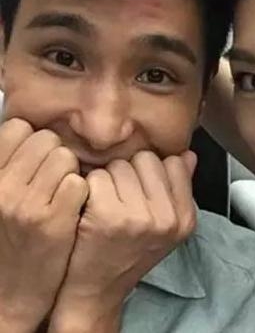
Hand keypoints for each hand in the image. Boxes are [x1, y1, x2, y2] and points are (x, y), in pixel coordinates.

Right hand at [0, 119, 87, 331]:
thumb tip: (32, 130)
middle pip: (47, 139)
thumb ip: (9, 164)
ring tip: (62, 193)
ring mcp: (26, 204)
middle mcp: (0, 187)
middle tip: (52, 180)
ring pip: (66, 157)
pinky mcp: (53, 220)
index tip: (36, 160)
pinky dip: (81, 192)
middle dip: (55, 154)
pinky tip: (72, 207)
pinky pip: (79, 182)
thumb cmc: (7, 236)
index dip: (33, 141)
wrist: (11, 292)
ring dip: (70, 172)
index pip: (18, 127)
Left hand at [49, 150, 196, 329]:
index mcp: (185, 219)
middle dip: (130, 171)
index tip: (143, 189)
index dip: (153, 171)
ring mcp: (138, 218)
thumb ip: (179, 187)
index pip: (174, 162)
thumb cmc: (128, 253)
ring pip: (120, 165)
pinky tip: (90, 207)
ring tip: (106, 203)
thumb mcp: (165, 225)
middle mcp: (167, 219)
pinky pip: (98, 177)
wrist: (96, 291)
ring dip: (108, 178)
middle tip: (122, 197)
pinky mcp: (107, 216)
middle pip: (145, 159)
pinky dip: (89, 187)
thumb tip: (188, 155)